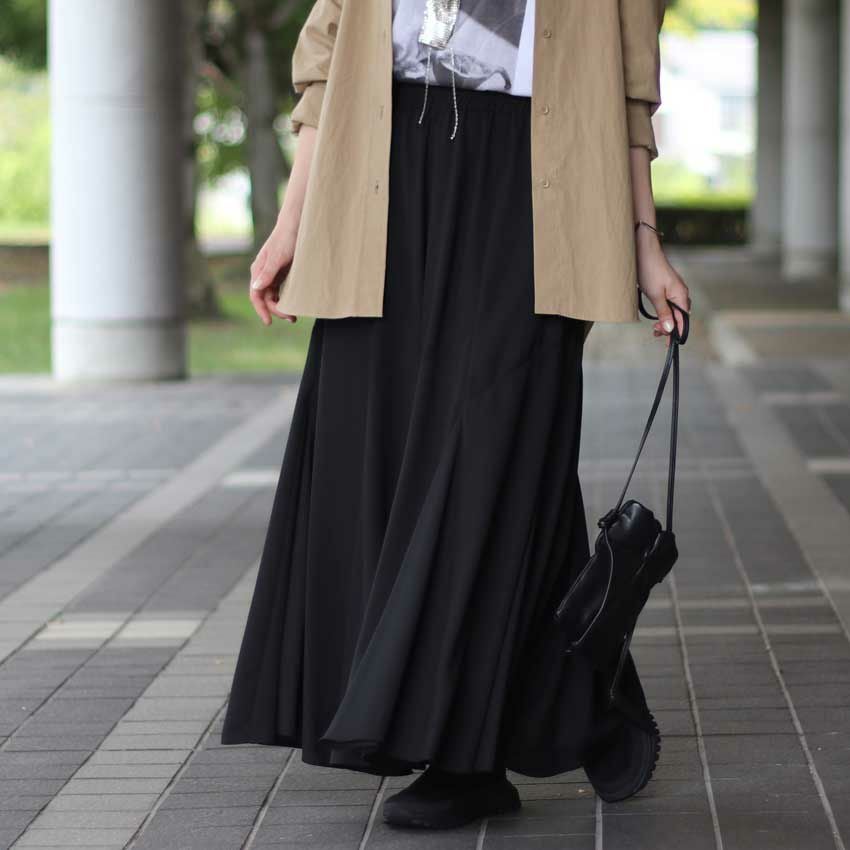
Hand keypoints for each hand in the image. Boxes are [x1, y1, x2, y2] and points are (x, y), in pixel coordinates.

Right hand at [248, 223, 298, 325]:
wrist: (297, 223)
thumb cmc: (286, 238)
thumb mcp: (278, 256)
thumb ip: (268, 272)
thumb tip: (256, 288)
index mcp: (258, 270)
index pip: (256, 295)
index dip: (261, 310)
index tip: (269, 322)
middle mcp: (264, 273)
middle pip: (266, 298)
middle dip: (276, 310)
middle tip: (292, 318)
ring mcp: (274, 273)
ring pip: (274, 296)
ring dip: (282, 307)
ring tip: (293, 317)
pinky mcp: (284, 272)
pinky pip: (282, 290)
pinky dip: (287, 299)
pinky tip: (295, 304)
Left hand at [635, 227, 690, 346]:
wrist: (643, 250)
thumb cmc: (649, 270)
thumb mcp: (655, 295)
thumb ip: (664, 313)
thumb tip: (671, 330)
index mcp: (681, 296)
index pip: (683, 320)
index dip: (676, 333)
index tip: (668, 344)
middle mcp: (681, 293)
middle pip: (679, 317)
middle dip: (669, 327)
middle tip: (654, 333)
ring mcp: (674, 290)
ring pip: (673, 311)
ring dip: (665, 321)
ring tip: (654, 328)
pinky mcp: (666, 287)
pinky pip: (668, 304)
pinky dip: (663, 313)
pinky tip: (657, 317)